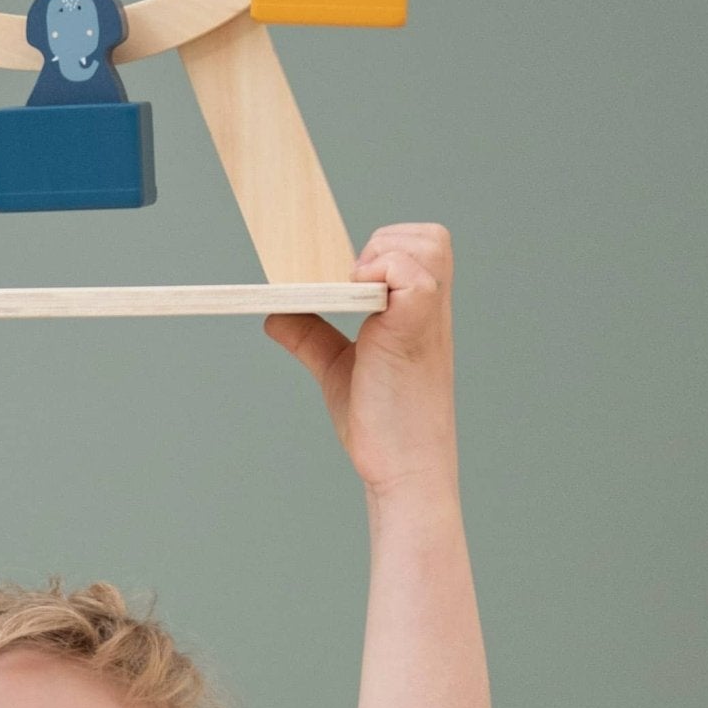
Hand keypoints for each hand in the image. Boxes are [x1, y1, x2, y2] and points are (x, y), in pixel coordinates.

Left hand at [264, 223, 458, 496]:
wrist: (402, 471)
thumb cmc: (382, 423)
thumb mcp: (339, 368)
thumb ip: (312, 336)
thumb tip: (276, 313)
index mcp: (418, 311)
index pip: (424, 245)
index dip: (389, 247)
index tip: (351, 279)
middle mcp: (430, 310)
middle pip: (432, 236)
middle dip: (387, 243)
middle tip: (354, 283)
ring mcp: (426, 320)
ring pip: (429, 245)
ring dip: (386, 256)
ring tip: (358, 292)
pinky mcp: (413, 334)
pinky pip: (414, 278)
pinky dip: (383, 275)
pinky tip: (361, 304)